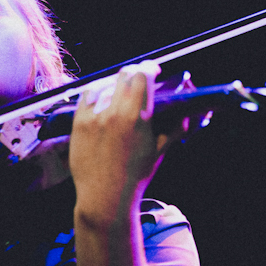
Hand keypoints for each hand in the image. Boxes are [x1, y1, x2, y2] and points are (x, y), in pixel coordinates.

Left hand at [69, 62, 187, 225]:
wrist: (104, 197)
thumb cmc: (135, 176)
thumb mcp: (159, 151)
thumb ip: (175, 129)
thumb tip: (187, 113)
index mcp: (136, 117)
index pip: (143, 76)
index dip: (150, 68)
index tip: (154, 69)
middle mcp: (113, 112)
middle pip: (124, 74)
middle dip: (134, 72)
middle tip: (139, 77)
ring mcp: (93, 116)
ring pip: (105, 84)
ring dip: (115, 84)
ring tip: (121, 91)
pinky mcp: (78, 122)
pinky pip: (87, 96)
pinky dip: (96, 93)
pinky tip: (102, 98)